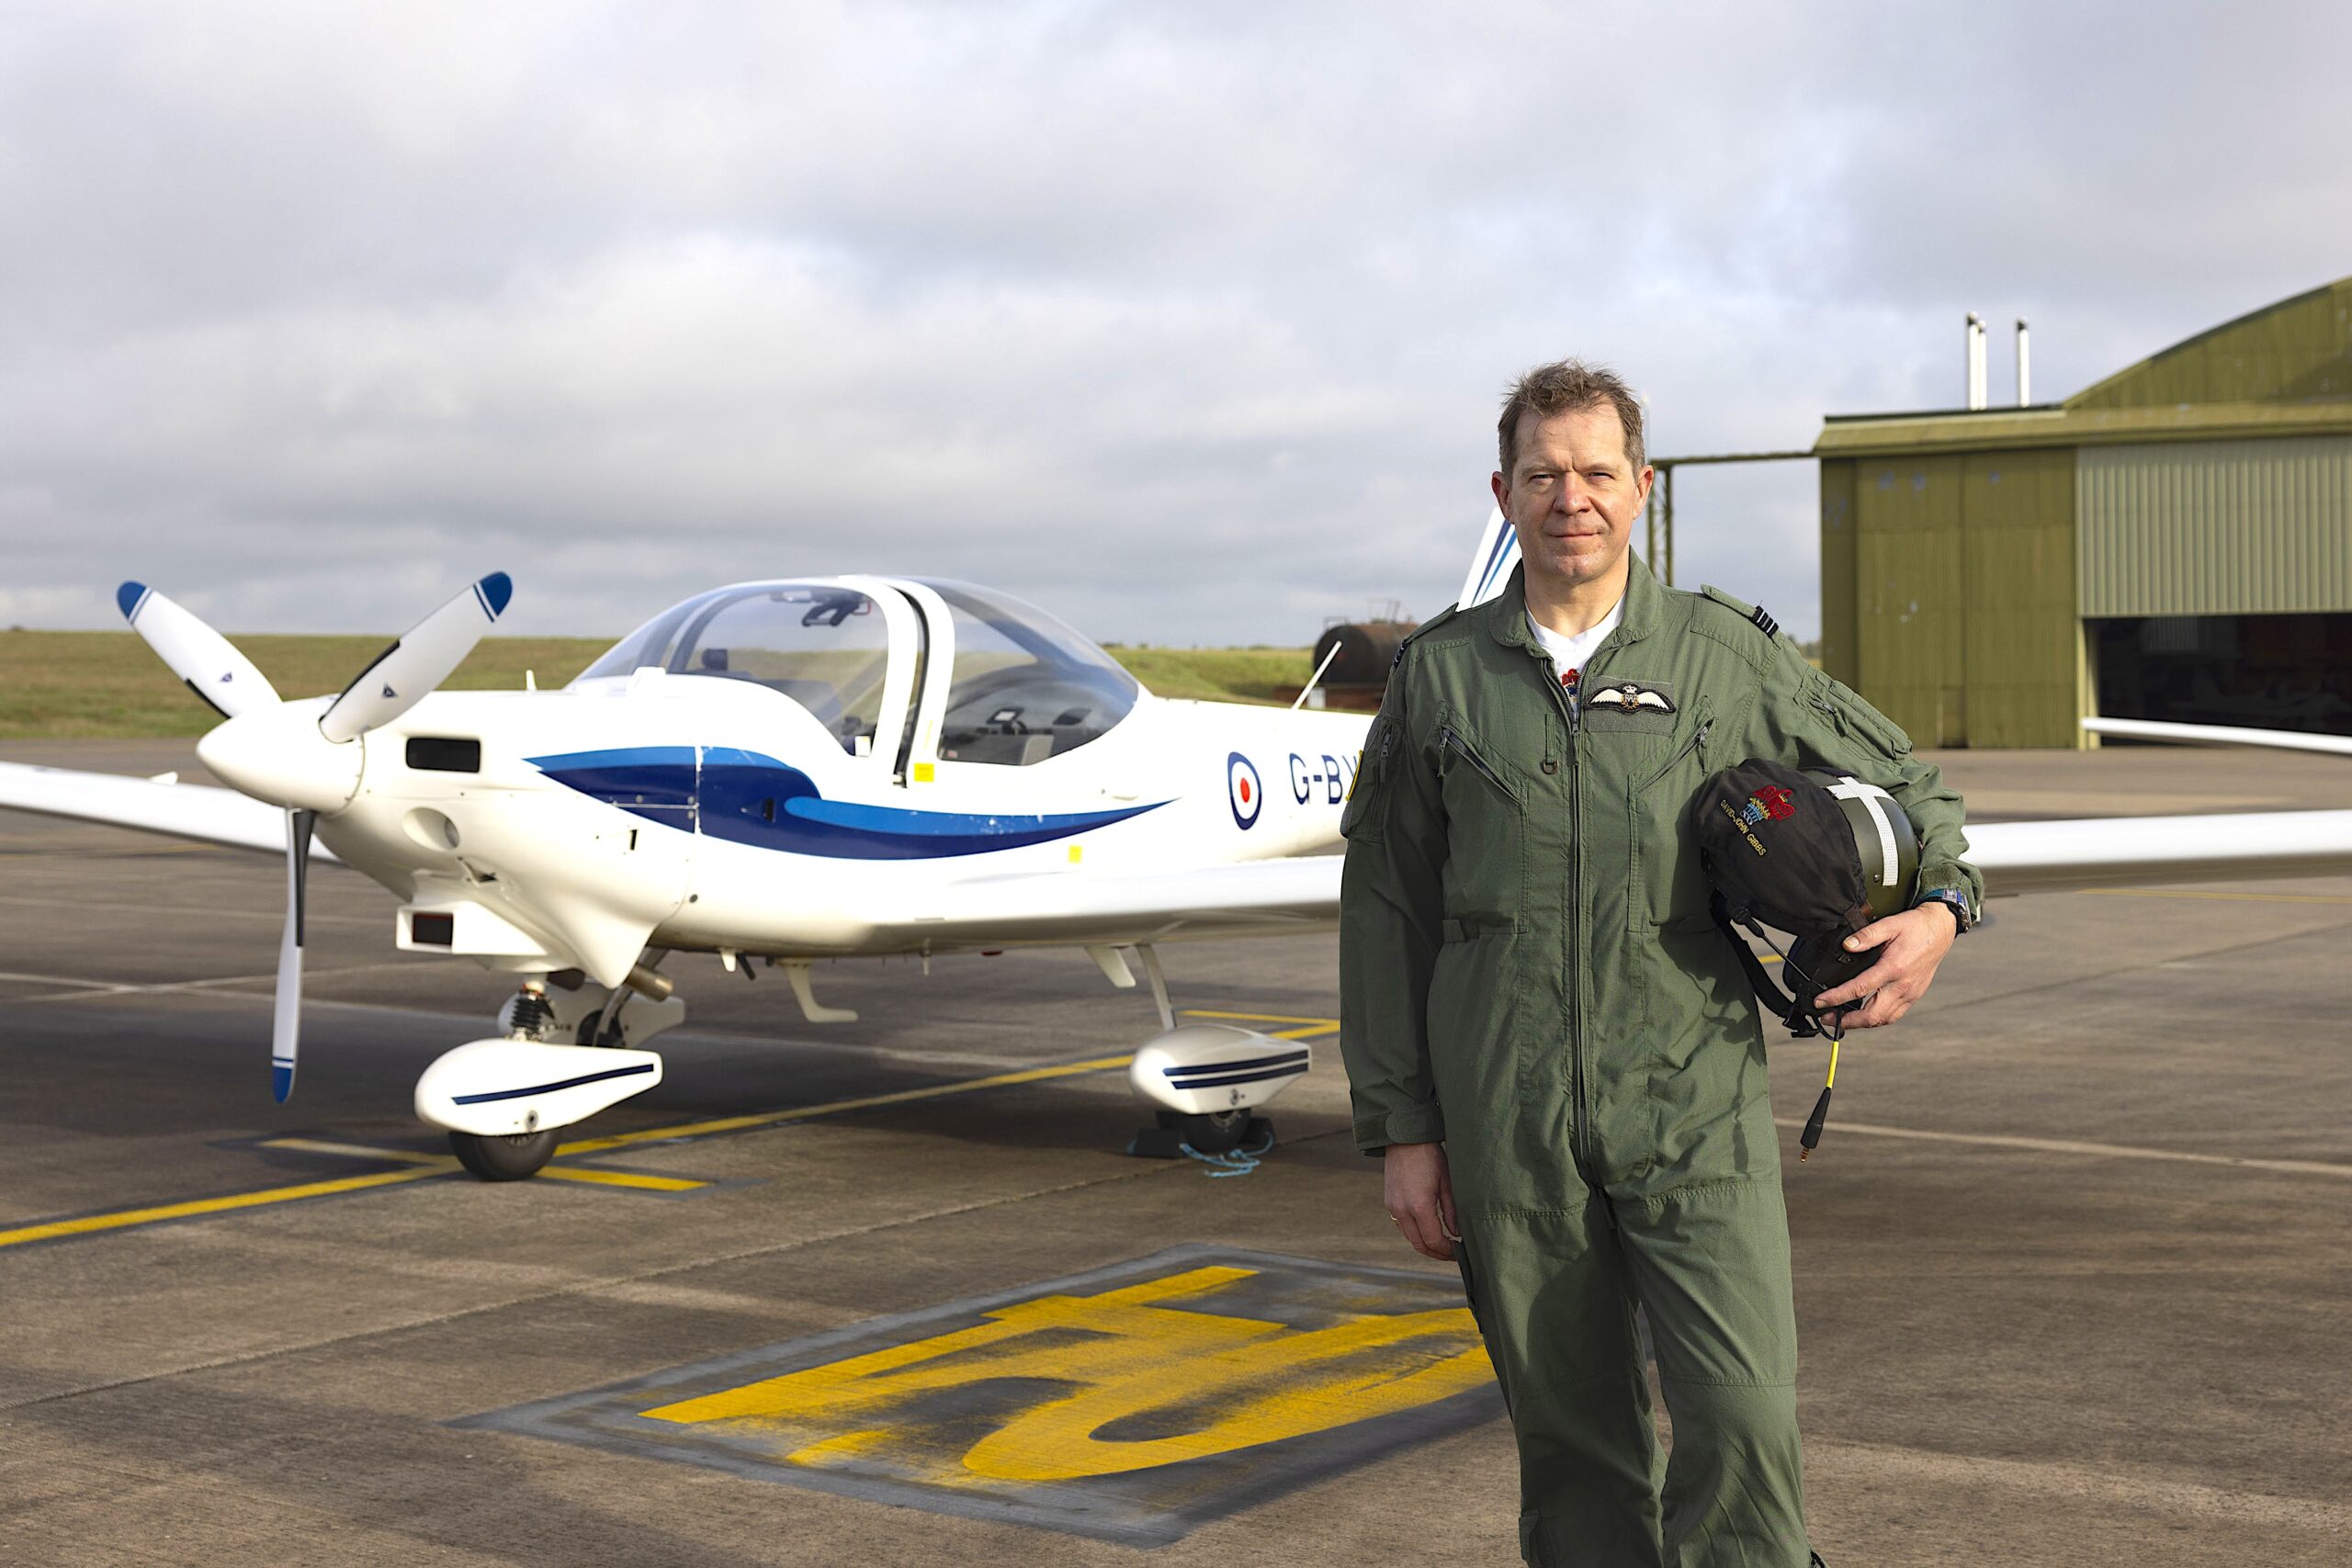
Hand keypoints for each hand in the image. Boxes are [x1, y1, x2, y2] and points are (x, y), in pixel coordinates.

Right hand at [1383, 1140, 1459, 1260]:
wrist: (1404, 1137)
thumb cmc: (1429, 1156)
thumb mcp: (1447, 1182)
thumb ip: (1452, 1210)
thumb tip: (1456, 1233)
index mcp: (1419, 1206)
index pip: (1433, 1241)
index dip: (1447, 1251)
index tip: (1459, 1251)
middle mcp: (1402, 1210)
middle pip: (1419, 1245)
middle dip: (1437, 1253)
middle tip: (1452, 1255)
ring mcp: (1393, 1207)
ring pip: (1409, 1237)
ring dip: (1425, 1244)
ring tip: (1442, 1244)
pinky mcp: (1389, 1202)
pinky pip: (1402, 1226)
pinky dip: (1416, 1233)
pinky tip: (1428, 1229)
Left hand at [1813, 904, 1955, 1029]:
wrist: (1940, 930)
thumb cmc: (1916, 927)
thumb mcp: (1889, 924)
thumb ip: (1866, 935)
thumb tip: (1846, 945)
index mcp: (1893, 968)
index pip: (1859, 989)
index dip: (1836, 998)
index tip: (1820, 1002)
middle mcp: (1903, 985)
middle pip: (1872, 1015)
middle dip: (1847, 1021)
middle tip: (1827, 1018)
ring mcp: (1910, 993)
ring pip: (1883, 1019)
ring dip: (1861, 1024)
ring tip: (1841, 1019)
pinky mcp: (1914, 995)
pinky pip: (1894, 1015)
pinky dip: (1877, 1019)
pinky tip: (1864, 1014)